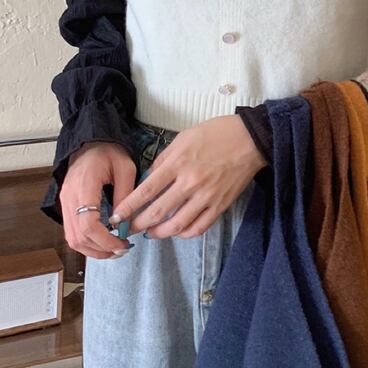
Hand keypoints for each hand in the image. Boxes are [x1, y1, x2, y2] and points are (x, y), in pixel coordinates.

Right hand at [59, 141, 135, 259]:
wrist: (91, 140)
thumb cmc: (108, 150)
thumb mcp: (126, 168)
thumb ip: (126, 195)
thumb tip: (126, 223)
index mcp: (84, 185)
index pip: (88, 224)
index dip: (105, 241)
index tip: (122, 244)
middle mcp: (70, 196)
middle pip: (78, 236)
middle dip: (100, 250)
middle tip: (122, 250)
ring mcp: (66, 201)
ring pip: (72, 238)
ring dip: (93, 249)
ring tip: (114, 249)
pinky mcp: (67, 204)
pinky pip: (72, 230)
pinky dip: (87, 241)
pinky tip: (103, 241)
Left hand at [111, 115, 266, 238]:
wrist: (250, 139)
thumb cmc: (216, 134)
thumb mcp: (183, 138)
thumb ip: (164, 159)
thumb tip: (149, 178)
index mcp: (178, 163)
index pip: (146, 191)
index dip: (128, 207)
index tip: (117, 216)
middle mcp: (190, 183)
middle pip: (157, 212)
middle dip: (138, 224)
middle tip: (129, 229)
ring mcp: (206, 196)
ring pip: (177, 225)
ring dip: (159, 233)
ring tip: (151, 234)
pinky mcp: (221, 205)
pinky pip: (199, 227)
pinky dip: (185, 233)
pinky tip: (177, 231)